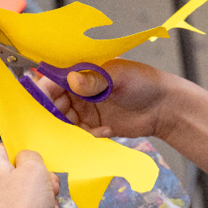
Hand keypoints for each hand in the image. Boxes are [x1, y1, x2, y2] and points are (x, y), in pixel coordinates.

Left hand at [0, 145, 60, 207]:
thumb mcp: (35, 170)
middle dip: (41, 183)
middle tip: (49, 190)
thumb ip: (31, 156)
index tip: (39, 168)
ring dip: (44, 202)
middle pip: (20, 174)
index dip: (29, 158)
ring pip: (27, 195)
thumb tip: (26, 161)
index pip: (9, 149)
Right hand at [41, 58, 171, 139]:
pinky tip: (107, 131)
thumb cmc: (144, 82)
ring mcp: (86, 109)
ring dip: (71, 128)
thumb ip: (95, 80)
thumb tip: (72, 80)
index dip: (45, 92)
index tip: (43, 104)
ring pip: (64, 122)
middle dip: (56, 114)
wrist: (164, 107)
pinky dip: (88, 135)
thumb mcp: (118, 76)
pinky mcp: (94, 127)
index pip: (53, 80)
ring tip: (90, 128)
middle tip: (67, 121)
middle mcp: (79, 91)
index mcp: (82, 72)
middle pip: (54, 104)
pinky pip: (80, 134)